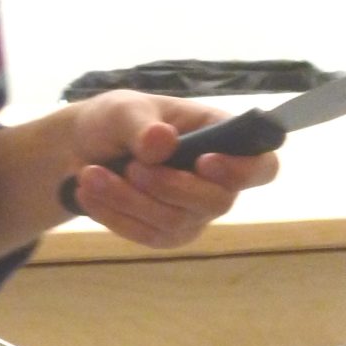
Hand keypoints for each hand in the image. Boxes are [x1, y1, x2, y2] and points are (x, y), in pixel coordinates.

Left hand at [64, 91, 278, 249]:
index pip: (262, 165)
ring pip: (176, 222)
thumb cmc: (117, 121)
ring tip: (90, 174)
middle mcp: (219, 180)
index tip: (204, 161)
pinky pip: (149, 236)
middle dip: (169, 186)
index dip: (243, 170)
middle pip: (218, 201)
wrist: (82, 149)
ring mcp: (195, 212)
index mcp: (222, 137)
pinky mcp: (167, 234)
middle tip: (130, 166)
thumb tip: (161, 142)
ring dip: (129, 200)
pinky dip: (115, 216)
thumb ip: (140, 124)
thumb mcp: (122, 109)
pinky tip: (89, 194)